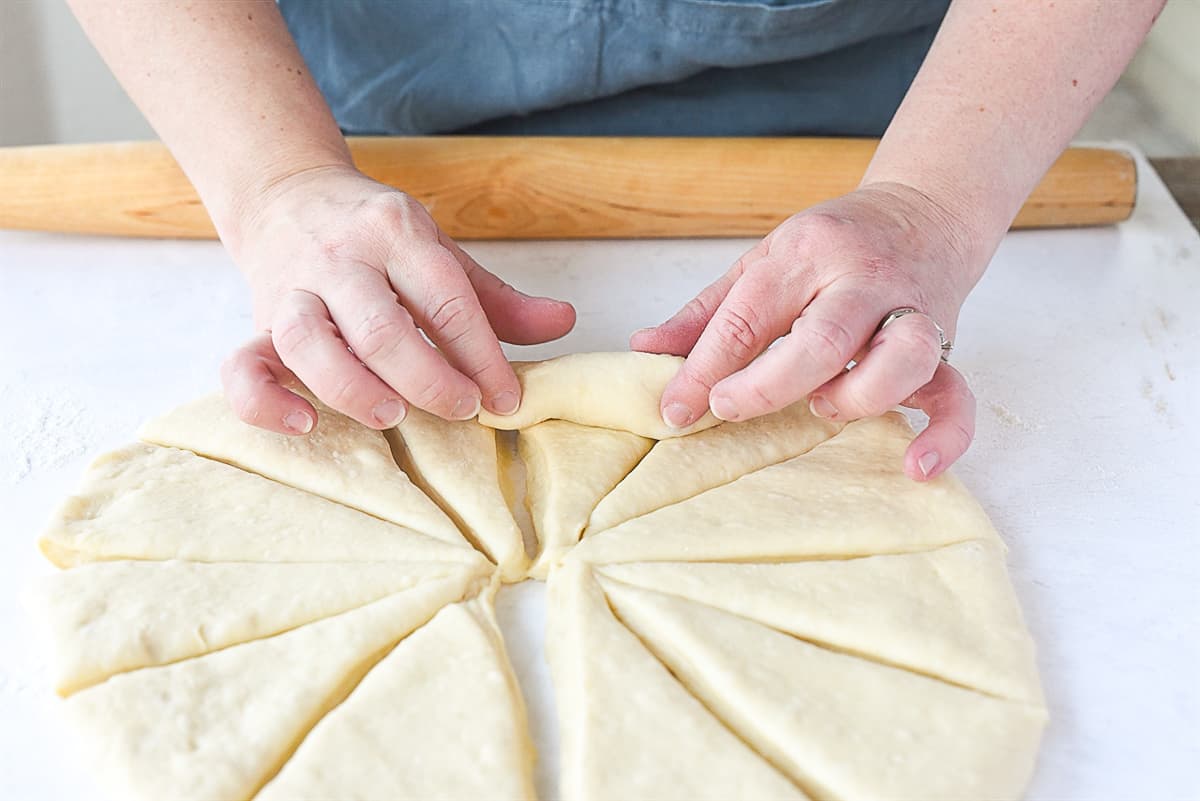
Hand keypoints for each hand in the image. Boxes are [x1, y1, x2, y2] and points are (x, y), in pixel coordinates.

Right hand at [219, 165, 574, 434]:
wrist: (286, 193)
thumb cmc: (376, 236)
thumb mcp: (439, 250)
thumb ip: (497, 296)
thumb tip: (565, 322)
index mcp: (397, 232)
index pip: (446, 298)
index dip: (481, 355)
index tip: (505, 398)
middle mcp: (341, 258)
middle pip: (381, 327)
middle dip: (428, 378)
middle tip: (461, 409)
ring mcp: (292, 290)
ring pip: (311, 343)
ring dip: (355, 390)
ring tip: (392, 416)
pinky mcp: (257, 322)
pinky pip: (242, 367)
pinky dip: (266, 403)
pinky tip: (304, 425)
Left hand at [632, 183, 980, 480]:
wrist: (926, 212)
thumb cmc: (831, 246)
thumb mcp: (761, 262)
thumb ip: (706, 312)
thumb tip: (644, 350)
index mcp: (806, 253)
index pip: (748, 316)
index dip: (703, 370)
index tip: (676, 409)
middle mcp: (862, 279)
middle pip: (824, 339)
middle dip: (769, 386)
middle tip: (730, 408)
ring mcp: (912, 312)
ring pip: (900, 360)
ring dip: (854, 399)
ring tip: (821, 410)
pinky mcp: (948, 344)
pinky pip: (958, 394)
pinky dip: (943, 435)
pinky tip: (914, 466)